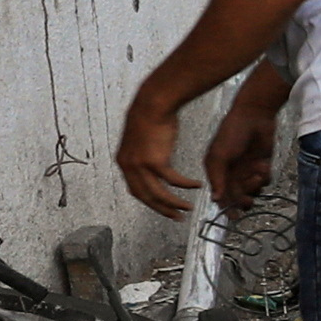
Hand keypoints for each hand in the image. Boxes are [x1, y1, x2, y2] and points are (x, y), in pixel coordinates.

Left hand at [117, 96, 195, 221]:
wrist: (152, 104)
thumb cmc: (150, 115)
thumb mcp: (142, 139)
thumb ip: (146, 153)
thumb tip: (155, 159)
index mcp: (125, 162)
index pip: (136, 189)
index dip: (149, 201)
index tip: (162, 207)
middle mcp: (130, 166)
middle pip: (145, 197)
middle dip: (161, 209)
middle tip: (175, 216)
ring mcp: (141, 165)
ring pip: (158, 193)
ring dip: (174, 203)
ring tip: (187, 207)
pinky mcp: (155, 161)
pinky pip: (173, 180)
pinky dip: (185, 185)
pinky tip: (195, 185)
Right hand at [205, 95, 280, 209]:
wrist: (255, 117)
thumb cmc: (232, 133)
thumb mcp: (219, 156)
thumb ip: (217, 178)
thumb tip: (215, 199)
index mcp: (217, 172)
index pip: (221, 196)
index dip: (227, 207)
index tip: (234, 216)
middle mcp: (232, 173)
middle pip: (238, 197)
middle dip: (244, 199)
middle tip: (248, 198)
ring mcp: (247, 170)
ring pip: (253, 190)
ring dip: (255, 186)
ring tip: (257, 172)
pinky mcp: (262, 166)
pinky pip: (265, 181)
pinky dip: (265, 177)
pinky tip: (263, 165)